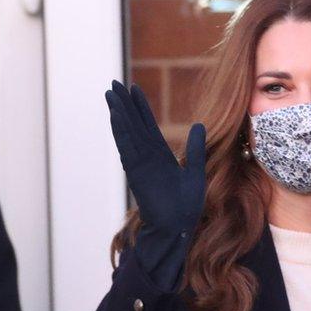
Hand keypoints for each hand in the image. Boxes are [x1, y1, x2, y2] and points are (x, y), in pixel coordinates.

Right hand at [105, 80, 206, 236]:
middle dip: (123, 104)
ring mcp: (140, 162)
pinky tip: (116, 115)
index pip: (147, 125)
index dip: (139, 107)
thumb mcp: (196, 170)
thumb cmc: (186, 205)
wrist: (178, 226)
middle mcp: (146, 155)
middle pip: (132, 123)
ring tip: (111, 94)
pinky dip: (121, 130)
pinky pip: (127, 146)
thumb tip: (199, 125)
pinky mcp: (137, 170)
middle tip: (113, 84)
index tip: (133, 89)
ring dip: (119, 112)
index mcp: (159, 154)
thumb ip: (194, 148)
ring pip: (127, 131)